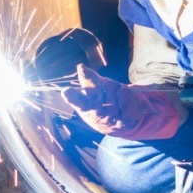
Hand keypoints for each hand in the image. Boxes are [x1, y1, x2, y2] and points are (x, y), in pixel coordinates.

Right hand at [62, 65, 181, 139]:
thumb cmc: (103, 103)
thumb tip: (80, 67)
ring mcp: (111, 118)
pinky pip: (126, 94)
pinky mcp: (125, 119)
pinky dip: (126, 92)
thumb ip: (88, 79)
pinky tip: (124, 98)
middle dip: (98, 82)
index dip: (71, 96)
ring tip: (116, 95)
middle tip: (106, 86)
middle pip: (96, 89)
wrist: (119, 125)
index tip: (66, 91)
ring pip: (113, 87)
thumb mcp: (93, 92)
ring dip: (116, 86)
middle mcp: (96, 113)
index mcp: (84, 106)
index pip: (76, 100)